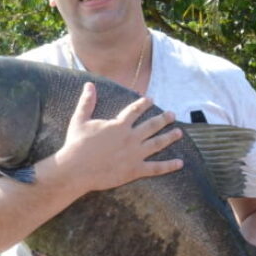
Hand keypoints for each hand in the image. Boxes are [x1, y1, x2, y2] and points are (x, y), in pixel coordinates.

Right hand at [57, 82, 182, 192]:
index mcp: (119, 125)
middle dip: (163, 118)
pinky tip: (179, 163)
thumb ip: (87, 102)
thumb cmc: (76, 145)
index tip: (150, 99)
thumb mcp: (80, 120)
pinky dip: (168, 166)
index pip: (135, 110)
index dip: (143, 103)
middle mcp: (131, 137)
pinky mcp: (135, 170)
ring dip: (169, 137)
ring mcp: (135, 154)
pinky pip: (155, 168)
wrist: (76, 169)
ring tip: (179, 132)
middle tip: (172, 114)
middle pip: (152, 125)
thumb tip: (89, 85)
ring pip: (157, 143)